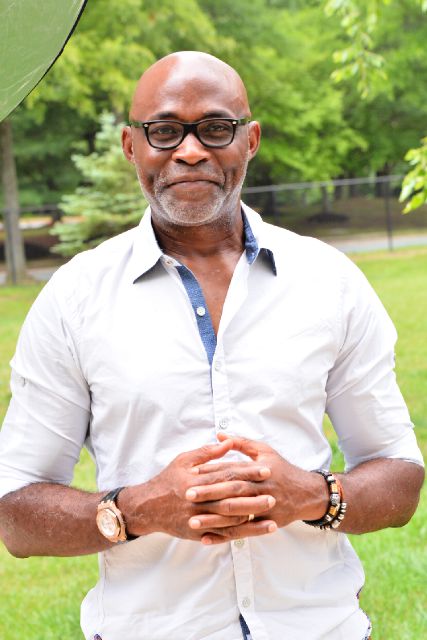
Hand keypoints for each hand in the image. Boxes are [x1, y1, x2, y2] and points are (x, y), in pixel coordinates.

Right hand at [120, 439, 275, 541]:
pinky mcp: (199, 532)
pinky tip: (255, 529)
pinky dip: (240, 532)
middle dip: (254, 495)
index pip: (227, 474)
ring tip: (270, 514)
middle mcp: (198, 500)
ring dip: (252, 517)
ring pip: (230, 518)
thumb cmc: (167, 480)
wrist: (147, 508)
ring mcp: (199, 518)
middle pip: (231, 497)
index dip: (248, 472)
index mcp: (196, 480)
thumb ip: (207, 452)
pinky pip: (223, 533)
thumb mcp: (183, 460)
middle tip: (274, 493)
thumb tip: (228, 441)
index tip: (266, 469)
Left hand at [188, 433, 327, 543]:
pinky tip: (207, 539)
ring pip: (236, 514)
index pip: (233, 470)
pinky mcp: (265, 524)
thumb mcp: (265, 451)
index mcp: (258, 469)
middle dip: (209, 494)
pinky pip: (242, 532)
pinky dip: (224, 537)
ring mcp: (264, 508)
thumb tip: (219, 435)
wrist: (306, 493)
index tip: (193, 473)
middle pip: (232, 491)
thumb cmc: (282, 469)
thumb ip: (241, 443)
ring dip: (213, 519)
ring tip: (192, 521)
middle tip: (188, 495)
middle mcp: (261, 488)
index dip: (213, 471)